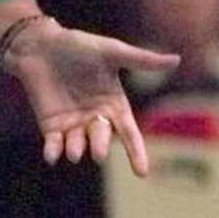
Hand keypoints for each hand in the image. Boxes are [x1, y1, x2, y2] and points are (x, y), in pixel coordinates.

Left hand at [1, 19, 178, 176]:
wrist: (41, 44)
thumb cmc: (78, 45)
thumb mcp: (112, 51)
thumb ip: (142, 60)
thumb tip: (177, 59)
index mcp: (114, 103)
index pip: (129, 132)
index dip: (136, 152)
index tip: (141, 172)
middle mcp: (95, 118)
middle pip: (102, 140)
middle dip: (101, 147)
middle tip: (99, 153)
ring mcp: (73, 124)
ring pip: (79, 146)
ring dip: (77, 151)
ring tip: (74, 151)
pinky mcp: (51, 126)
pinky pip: (54, 145)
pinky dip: (53, 152)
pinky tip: (51, 156)